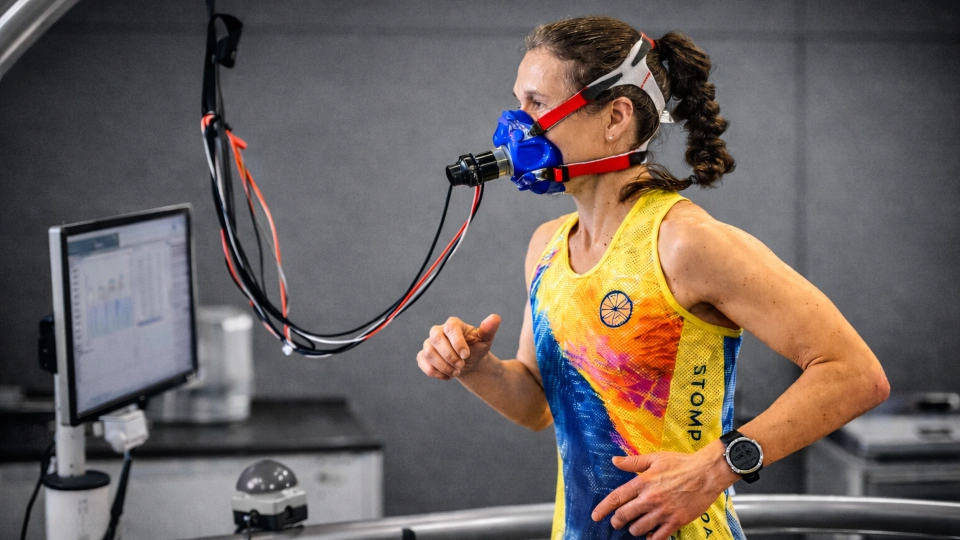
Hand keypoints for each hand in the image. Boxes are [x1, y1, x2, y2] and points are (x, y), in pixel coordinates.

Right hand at [416, 315, 500, 379]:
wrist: (469, 362)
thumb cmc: (476, 348)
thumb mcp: (485, 339)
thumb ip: (489, 329)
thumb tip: (495, 318)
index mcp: (453, 324)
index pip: (450, 328)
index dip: (457, 342)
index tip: (466, 355)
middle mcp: (438, 331)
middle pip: (436, 339)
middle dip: (449, 356)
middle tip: (461, 365)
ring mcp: (429, 343)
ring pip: (428, 352)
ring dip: (443, 366)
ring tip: (456, 372)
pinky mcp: (423, 356)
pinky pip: (422, 362)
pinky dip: (435, 372)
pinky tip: (448, 376)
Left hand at [591, 447, 735, 538]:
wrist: (707, 473)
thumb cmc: (682, 463)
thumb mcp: (655, 458)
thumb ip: (633, 462)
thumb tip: (614, 461)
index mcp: (643, 482)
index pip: (616, 498)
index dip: (603, 509)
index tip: (595, 516)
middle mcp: (650, 499)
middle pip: (624, 516)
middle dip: (617, 521)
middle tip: (617, 522)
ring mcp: (663, 512)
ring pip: (638, 529)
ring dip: (633, 530)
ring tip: (634, 527)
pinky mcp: (676, 521)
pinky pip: (658, 536)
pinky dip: (651, 538)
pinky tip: (649, 535)